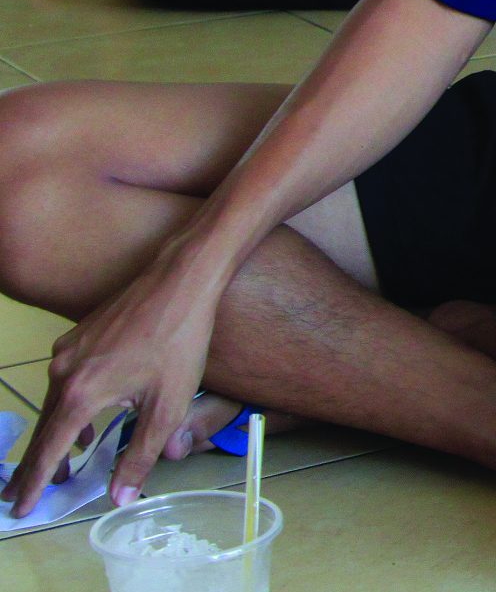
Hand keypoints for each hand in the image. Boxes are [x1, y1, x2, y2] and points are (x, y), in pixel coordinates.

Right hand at [8, 253, 218, 516]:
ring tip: (58, 465)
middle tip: (20, 496)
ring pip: (54, 404)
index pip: (49, 451)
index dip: (35, 483)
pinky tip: (86, 422)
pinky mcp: (79, 336)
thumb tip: (118, 498)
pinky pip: (65, 382)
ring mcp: (68, 350)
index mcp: (80, 395)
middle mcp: (63, 372)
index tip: (22, 508)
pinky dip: (68, 408)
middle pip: (44, 429)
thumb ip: (141, 455)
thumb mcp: (168, 406)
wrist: (181, 281)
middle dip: (34, 466)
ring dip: (55, 436)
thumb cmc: (180, 343)